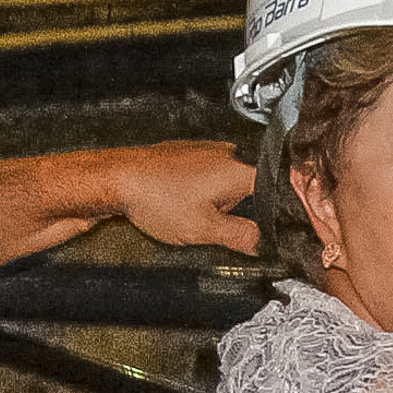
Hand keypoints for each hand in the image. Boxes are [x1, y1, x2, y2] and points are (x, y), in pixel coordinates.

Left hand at [112, 141, 260, 253]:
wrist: (117, 179)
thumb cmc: (154, 197)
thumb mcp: (204, 229)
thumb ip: (240, 236)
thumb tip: (262, 243)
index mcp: (238, 169)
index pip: (275, 189)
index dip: (272, 213)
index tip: (259, 229)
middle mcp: (226, 153)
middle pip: (250, 187)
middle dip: (237, 209)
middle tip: (214, 223)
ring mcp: (206, 150)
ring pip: (226, 181)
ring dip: (215, 200)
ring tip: (189, 210)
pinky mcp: (188, 152)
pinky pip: (206, 174)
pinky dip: (198, 190)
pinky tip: (179, 200)